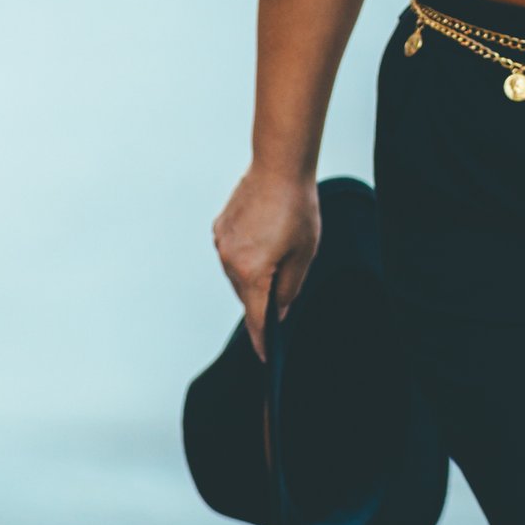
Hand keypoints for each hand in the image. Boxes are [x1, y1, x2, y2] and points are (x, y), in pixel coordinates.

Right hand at [213, 165, 320, 354]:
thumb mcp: (304, 254)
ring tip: (276, 263)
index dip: (262, 340)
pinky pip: (231, 255)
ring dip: (254, 278)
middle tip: (281, 305)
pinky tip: (263, 243)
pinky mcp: (219, 229)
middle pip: (246, 296)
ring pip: (237, 275)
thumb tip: (280, 310)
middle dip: (262, 303)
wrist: (278, 167)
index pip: (256, 317)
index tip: (265, 357)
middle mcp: (229, 261)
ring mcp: (221, 244)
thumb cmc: (297, 209)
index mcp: (252, 272)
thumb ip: (290, 287)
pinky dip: (245, 258)